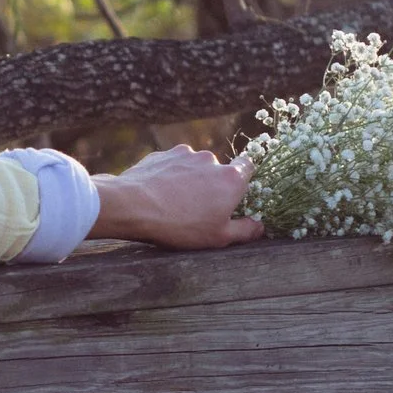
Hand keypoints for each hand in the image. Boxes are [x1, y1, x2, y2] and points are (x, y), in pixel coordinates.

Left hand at [91, 145, 263, 248]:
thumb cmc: (180, 225)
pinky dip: (170, 177)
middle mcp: (211, 160)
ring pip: (194, 167)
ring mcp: (185, 154)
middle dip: (212, 186)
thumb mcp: (218, 238)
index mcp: (230, 179)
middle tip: (199, 209)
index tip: (235, 193)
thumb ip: (245, 230)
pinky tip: (159, 195)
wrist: (133, 206)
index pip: (248, 166)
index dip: (244, 178)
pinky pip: (172, 166)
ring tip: (175, 204)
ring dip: (190, 181)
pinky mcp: (162, 154)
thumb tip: (260, 226)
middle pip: (218, 170)